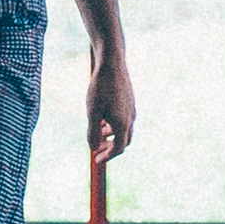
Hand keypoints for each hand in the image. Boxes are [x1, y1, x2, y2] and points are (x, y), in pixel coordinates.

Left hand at [88, 47, 135, 162]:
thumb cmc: (100, 87)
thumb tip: (93, 148)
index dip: (107, 156)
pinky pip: (124, 119)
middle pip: (123, 141)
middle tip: (98, 150)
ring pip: (124, 129)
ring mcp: (132, 109)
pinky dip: (115, 125)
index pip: (118, 148)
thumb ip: (93, 132)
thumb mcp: (92, 112)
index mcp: (122, 124)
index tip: (97, 160)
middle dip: (111, 148)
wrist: (112, 63)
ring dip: (112, 135)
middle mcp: (130, 118)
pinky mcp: (130, 101)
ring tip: (99, 133)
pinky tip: (104, 118)